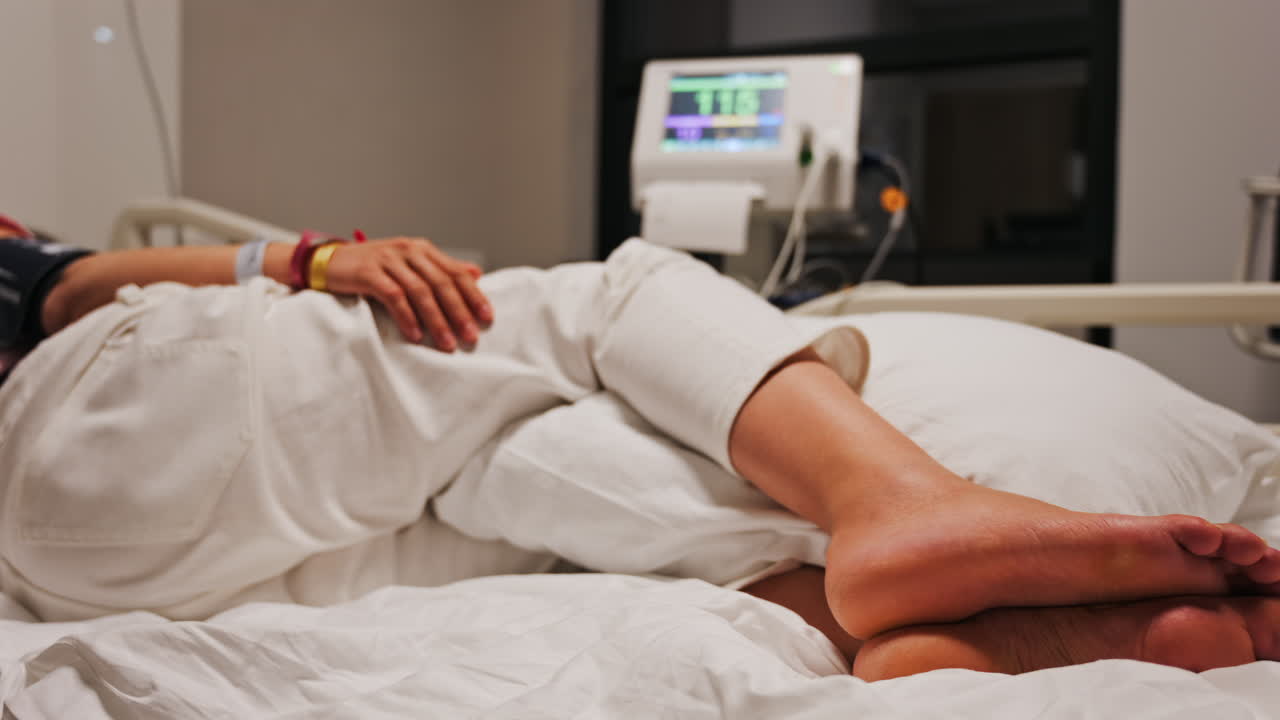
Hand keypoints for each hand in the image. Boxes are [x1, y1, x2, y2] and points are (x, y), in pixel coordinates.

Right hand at [323, 237, 491, 350]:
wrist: (328, 262)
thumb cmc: (372, 268)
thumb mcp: (409, 264)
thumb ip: (441, 268)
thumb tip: (476, 274)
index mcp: (422, 249)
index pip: (455, 272)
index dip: (473, 295)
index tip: (487, 317)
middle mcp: (408, 250)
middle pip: (441, 283)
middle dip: (459, 312)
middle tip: (471, 336)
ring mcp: (387, 260)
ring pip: (420, 291)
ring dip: (436, 320)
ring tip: (447, 343)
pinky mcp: (368, 272)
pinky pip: (393, 296)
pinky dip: (407, 316)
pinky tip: (415, 334)